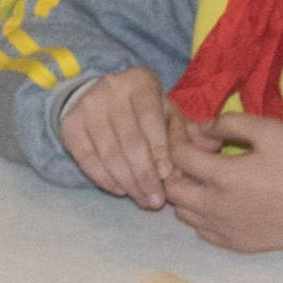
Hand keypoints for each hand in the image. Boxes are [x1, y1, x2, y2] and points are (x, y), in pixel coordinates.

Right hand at [59, 68, 185, 207]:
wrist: (95, 95)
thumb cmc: (141, 109)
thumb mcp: (166, 112)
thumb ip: (187, 131)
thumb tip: (212, 145)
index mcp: (140, 82)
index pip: (150, 119)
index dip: (160, 150)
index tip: (168, 176)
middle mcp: (110, 89)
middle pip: (130, 141)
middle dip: (145, 175)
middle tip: (156, 200)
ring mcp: (86, 106)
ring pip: (109, 153)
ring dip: (127, 182)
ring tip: (142, 200)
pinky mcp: (69, 125)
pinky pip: (87, 158)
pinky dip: (104, 178)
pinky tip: (119, 190)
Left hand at [163, 110, 282, 255]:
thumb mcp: (269, 131)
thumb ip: (230, 123)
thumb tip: (201, 128)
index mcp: (223, 177)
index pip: (178, 156)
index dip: (177, 138)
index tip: (188, 133)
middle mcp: (215, 207)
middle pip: (172, 188)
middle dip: (177, 168)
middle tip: (196, 157)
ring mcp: (223, 230)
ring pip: (183, 213)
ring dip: (187, 193)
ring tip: (207, 180)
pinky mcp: (234, 244)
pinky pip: (201, 231)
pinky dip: (201, 215)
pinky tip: (220, 202)